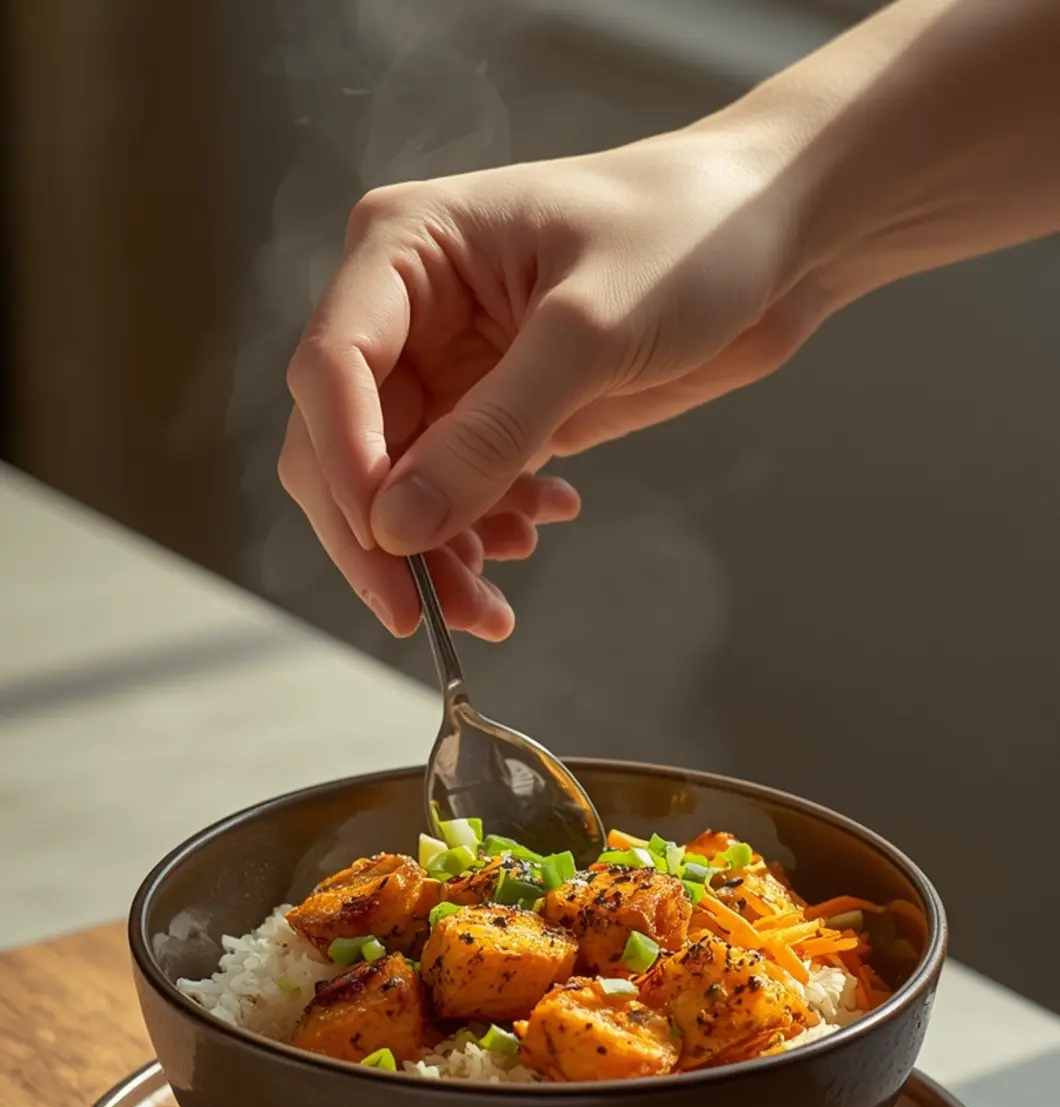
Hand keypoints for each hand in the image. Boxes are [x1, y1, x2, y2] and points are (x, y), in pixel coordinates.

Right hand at [281, 120, 830, 637]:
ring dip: (434, 552)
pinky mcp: (492, 411)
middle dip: (382, 536)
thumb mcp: (592, 331)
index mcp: (406, 248)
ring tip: (495, 603)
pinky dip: (482, 528)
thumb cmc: (691, 238)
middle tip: (429, 615)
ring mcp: (448, 366)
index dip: (345, 467)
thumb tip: (398, 525)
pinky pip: (454, 492)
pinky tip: (542, 523)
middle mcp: (408, 309)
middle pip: (345, 443)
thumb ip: (493, 431)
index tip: (387, 550)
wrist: (771, 240)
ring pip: (395, 486)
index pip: (330, 369)